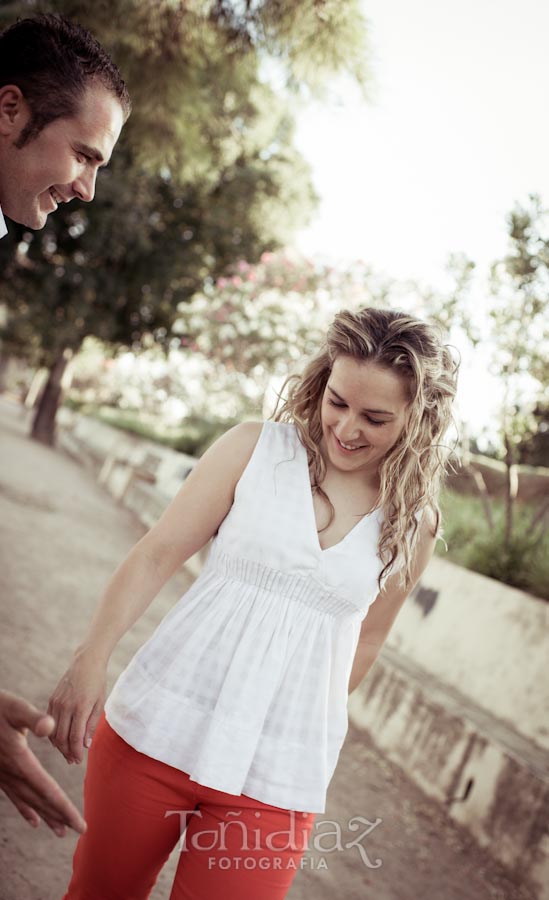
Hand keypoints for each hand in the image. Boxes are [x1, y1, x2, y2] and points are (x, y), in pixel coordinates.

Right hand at [0, 690, 85, 835]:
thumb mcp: (15, 708)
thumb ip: (33, 718)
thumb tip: (50, 725)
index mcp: (20, 760)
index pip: (48, 790)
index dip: (65, 808)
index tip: (79, 823)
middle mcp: (12, 773)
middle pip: (40, 800)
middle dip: (60, 816)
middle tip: (79, 830)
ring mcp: (4, 776)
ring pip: (28, 801)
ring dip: (46, 815)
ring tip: (60, 831)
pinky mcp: (0, 775)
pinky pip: (14, 797)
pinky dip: (26, 809)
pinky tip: (33, 820)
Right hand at [48, 652, 105, 764]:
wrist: (86, 662)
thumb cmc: (97, 683)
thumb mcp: (100, 703)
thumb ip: (92, 724)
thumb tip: (86, 745)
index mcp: (81, 707)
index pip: (75, 737)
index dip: (76, 751)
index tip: (78, 760)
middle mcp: (66, 705)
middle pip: (61, 737)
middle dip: (67, 752)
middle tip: (73, 761)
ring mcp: (57, 702)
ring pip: (53, 731)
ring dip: (59, 746)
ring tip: (67, 753)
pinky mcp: (51, 700)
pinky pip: (49, 722)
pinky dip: (53, 734)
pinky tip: (60, 740)